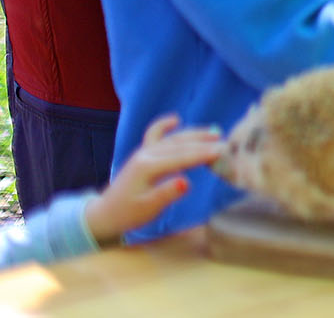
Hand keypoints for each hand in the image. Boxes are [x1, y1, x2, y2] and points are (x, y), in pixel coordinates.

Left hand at [84, 114, 224, 245]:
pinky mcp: (142, 153)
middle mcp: (146, 154)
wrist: (105, 214)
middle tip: (228, 143)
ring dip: (194, 134)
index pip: (181, 158)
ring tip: (215, 132)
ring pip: (173, 138)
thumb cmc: (128, 214)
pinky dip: (165, 125)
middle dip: (204, 143)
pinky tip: (176, 119)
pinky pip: (155, 134)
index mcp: (147, 168)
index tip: (224, 151)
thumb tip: (186, 182)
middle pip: (180, 145)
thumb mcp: (148, 209)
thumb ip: (166, 194)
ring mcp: (144, 151)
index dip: (203, 154)